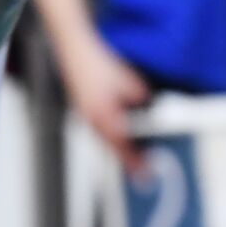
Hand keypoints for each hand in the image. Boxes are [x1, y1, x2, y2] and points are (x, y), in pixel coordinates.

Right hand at [64, 41, 150, 172]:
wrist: (75, 52)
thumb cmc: (97, 65)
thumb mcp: (129, 81)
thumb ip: (141, 98)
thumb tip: (149, 107)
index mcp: (104, 115)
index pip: (122, 145)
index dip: (134, 161)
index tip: (144, 172)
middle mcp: (92, 120)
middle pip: (111, 149)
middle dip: (127, 161)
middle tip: (140, 173)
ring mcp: (86, 117)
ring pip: (103, 142)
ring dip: (117, 152)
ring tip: (131, 161)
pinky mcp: (83, 112)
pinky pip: (98, 133)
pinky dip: (109, 140)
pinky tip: (116, 141)